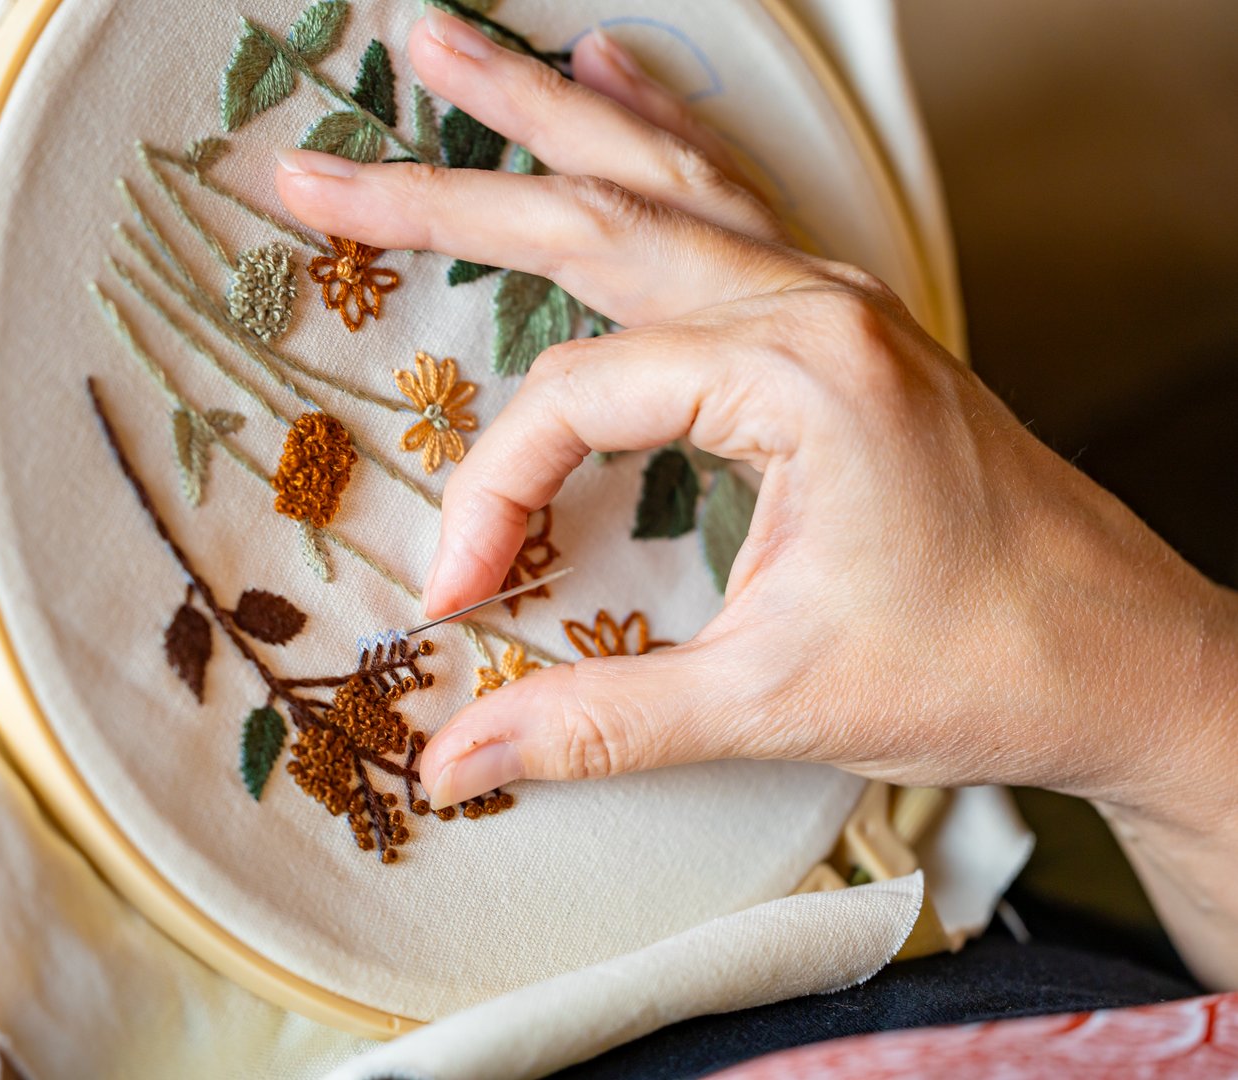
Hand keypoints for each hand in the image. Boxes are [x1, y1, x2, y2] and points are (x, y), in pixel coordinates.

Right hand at [275, 9, 1237, 930]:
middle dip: (438, 186)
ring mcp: (829, 295)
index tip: (462, 591)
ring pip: (655, 173)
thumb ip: (599, 721)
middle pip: (589, 216)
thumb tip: (457, 756)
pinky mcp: (839, 317)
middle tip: (314, 163)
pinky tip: (607, 75)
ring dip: (538, 113)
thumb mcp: (773, 702)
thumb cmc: (983, 666)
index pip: (578, 401)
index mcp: (796, 373)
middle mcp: (809, 303)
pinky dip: (652, 130)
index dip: (497, 495)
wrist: (1130, 657)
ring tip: (437, 48)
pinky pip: (724, 192)